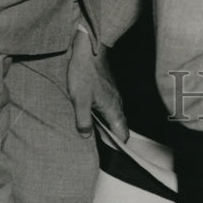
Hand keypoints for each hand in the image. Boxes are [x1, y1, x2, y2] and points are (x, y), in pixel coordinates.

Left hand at [67, 28, 128, 142]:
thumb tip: (86, 136)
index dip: (118, 145)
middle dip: (112, 137)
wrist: (88, 49)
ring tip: (94, 132)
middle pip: (119, 126)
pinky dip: (103, 114)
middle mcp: (117, 102)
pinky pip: (109, 106)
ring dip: (107, 125)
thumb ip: (83, 121)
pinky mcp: (108, 87)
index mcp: (113, 108)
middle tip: (99, 146)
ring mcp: (113, 94)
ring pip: (114, 115)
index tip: (109, 153)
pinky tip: (91, 113)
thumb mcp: (79, 100)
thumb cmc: (85, 73)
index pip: (123, 133)